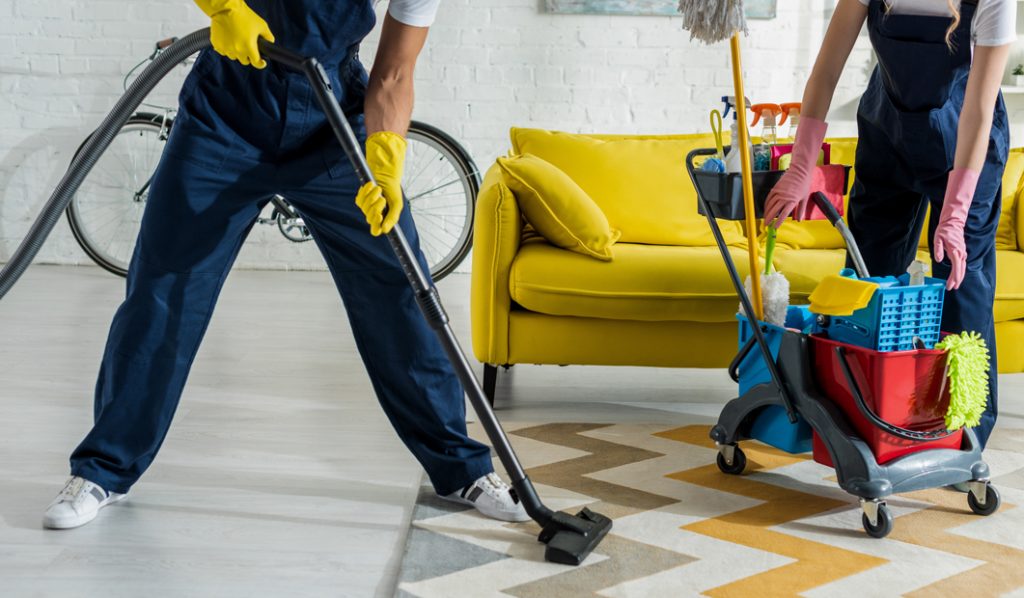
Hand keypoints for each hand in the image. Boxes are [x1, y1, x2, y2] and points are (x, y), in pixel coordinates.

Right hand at [194, 0, 273, 67]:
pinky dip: (227, 48)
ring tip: (237, 41)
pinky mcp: (217, 44)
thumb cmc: (244, 15)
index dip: (260, 63)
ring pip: (234, 56)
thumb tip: (270, 44)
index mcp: (249, 47)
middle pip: (245, 61)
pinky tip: (229, 39)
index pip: (256, 63)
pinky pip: (223, 51)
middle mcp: (237, 50)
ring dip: (237, 52)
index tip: (262, 62)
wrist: (225, 8)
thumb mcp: (262, 25)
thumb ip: (268, 37)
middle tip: (248, 47)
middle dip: (248, 56)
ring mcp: (226, 48)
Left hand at [356, 131, 406, 236]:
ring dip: (372, 197)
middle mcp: (373, 215)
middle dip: (376, 207)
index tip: (380, 216)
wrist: (385, 175)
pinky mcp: (360, 200)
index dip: (376, 225)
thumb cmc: (392, 190)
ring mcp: (365, 208)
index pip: (376, 230)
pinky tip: (371, 185)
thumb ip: (392, 217)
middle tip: (383, 198)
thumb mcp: (397, 204)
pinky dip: (365, 191)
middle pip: (370, 219)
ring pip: (364, 209)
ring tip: (378, 189)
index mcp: (383, 219)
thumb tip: (385, 230)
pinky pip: (359, 200)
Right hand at [763, 116, 827, 227]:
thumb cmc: (804, 184)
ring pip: (769, 204)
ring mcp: (778, 192)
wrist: (800, 171)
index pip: (783, 214)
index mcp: (792, 200)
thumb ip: (801, 210)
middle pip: (774, 210)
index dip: (778, 221)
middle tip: (766, 226)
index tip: (775, 227)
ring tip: (765, 219)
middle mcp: (784, 197)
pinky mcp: (775, 188)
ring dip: (766, 212)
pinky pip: (769, 198)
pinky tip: (766, 209)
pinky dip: (766, 204)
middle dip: (769, 219)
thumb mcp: (805, 198)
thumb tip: (799, 220)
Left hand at [934, 168, 978, 290]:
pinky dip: (959, 270)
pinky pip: (961, 263)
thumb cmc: (944, 230)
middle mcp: (960, 253)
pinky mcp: (961, 251)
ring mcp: (962, 252)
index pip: (956, 268)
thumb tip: (939, 260)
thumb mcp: (938, 238)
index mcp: (955, 251)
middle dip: (957, 280)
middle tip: (952, 288)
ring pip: (962, 267)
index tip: (950, 285)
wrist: (953, 222)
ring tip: (954, 285)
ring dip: (959, 276)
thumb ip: (938, 249)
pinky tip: (956, 275)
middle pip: (961, 270)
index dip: (954, 278)